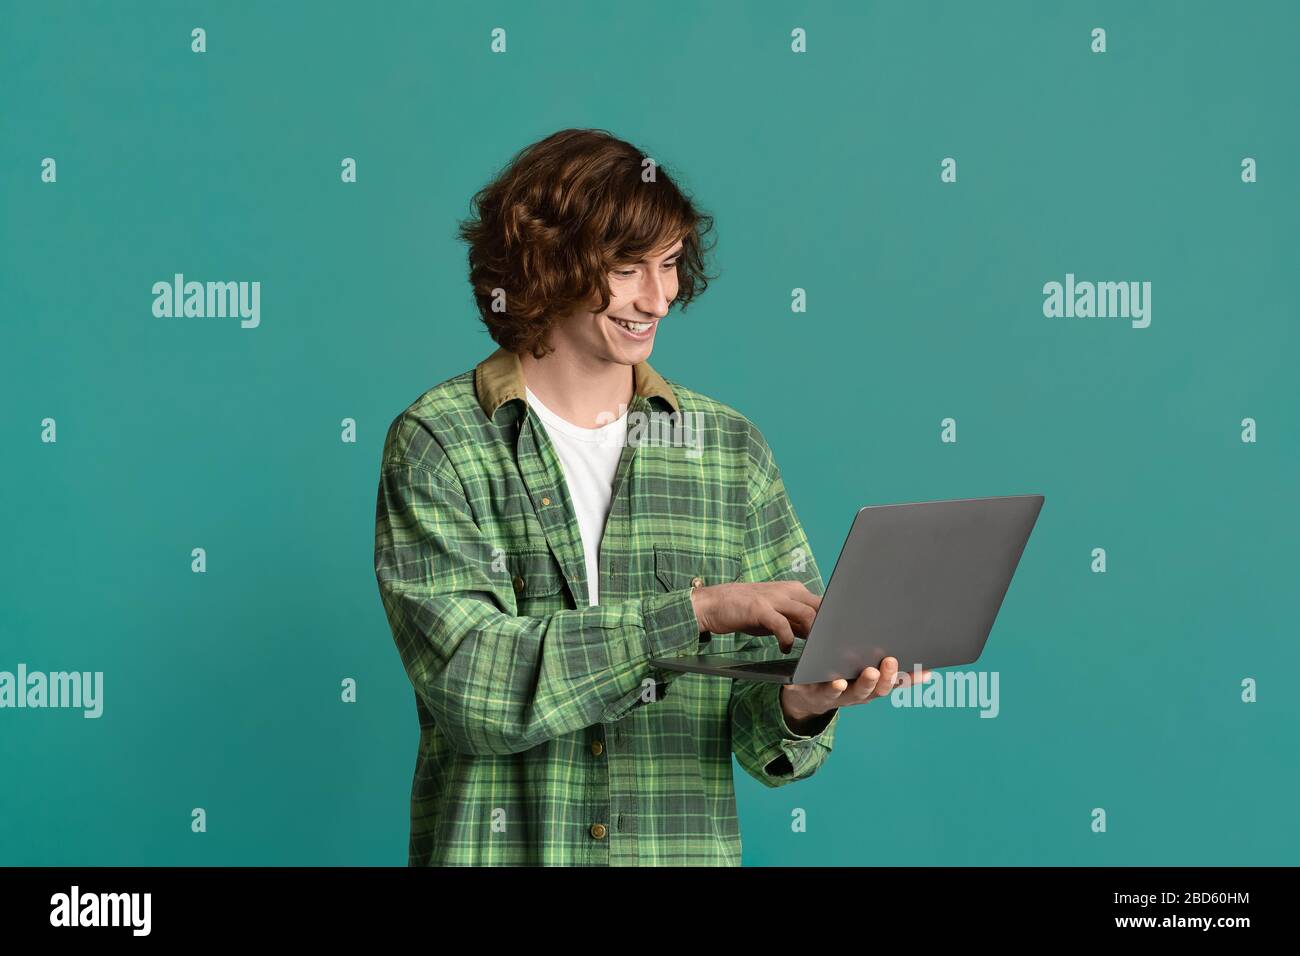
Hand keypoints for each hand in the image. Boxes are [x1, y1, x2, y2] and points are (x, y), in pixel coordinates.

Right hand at [689, 581, 820, 651]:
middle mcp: (787, 591)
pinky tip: (784, 648)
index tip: (835, 637)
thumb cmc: (745, 611)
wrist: (713, 603)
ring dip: (811, 634)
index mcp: (793, 590)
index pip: (822, 603)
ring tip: (808, 649)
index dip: (832, 620)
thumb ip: (795, 622)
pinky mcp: (760, 608)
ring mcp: (774, 598)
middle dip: (827, 628)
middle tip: (825, 647)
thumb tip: (815, 635)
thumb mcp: (774, 615)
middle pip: (820, 607)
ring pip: (807, 614)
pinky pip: (782, 625)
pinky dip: (787, 640)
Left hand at [779, 656, 935, 732]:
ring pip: (856, 692)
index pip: (895, 681)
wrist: (805, 696)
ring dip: (865, 683)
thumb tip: (902, 643)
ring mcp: (840, 696)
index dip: (911, 678)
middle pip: (878, 689)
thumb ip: (876, 659)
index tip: (926, 670)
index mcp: (872, 684)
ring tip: (870, 672)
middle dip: (887, 676)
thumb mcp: (858, 667)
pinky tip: (838, 682)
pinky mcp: (818, 694)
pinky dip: (834, 688)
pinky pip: (827, 693)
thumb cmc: (837, 674)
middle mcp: (859, 693)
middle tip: (891, 662)